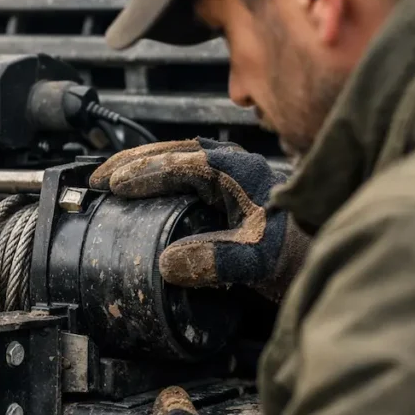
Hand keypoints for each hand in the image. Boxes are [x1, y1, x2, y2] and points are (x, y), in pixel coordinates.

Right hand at [89, 138, 308, 300]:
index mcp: (236, 171)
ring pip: (174, 158)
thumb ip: (216, 260)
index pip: (179, 162)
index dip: (143, 172)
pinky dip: (156, 178)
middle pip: (170, 151)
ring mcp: (227, 175)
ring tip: (111, 180)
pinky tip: (142, 194)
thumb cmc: (293, 253)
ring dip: (141, 166)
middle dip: (131, 162)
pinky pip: (182, 173)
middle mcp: (230, 165)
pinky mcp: (224, 190)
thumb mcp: (256, 260)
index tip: (114, 185)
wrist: (316, 256)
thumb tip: (168, 263)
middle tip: (98, 178)